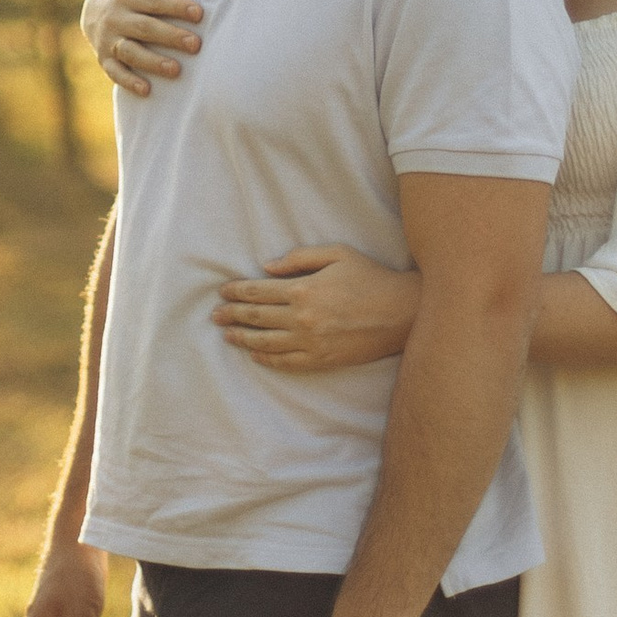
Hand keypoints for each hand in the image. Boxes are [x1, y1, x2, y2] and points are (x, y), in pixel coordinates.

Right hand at [88, 0, 204, 95]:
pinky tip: (147, 90)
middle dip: (170, 37)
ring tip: (177, 70)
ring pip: (131, 52)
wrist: (91, 9)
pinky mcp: (105, 59)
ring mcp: (108, 40)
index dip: (176, 6)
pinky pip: (116, 73)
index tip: (199, 13)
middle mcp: (116, 18)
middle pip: (145, 28)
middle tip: (197, 45)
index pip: (154, 1)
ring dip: (153, 62)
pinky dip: (129, 82)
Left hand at [214, 246, 418, 372]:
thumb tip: (267, 267)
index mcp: (304, 289)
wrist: (401, 312)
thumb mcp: (337, 254)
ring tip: (227, 336)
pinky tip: (255, 354)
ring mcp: (311, 342)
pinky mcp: (322, 360)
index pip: (258, 292)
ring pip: (266, 342)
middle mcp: (302, 318)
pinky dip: (267, 359)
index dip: (237, 292)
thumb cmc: (371, 277)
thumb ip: (300, 258)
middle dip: (232, 315)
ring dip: (242, 339)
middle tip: (215, 315)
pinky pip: (286, 362)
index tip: (223, 293)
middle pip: (256, 318)